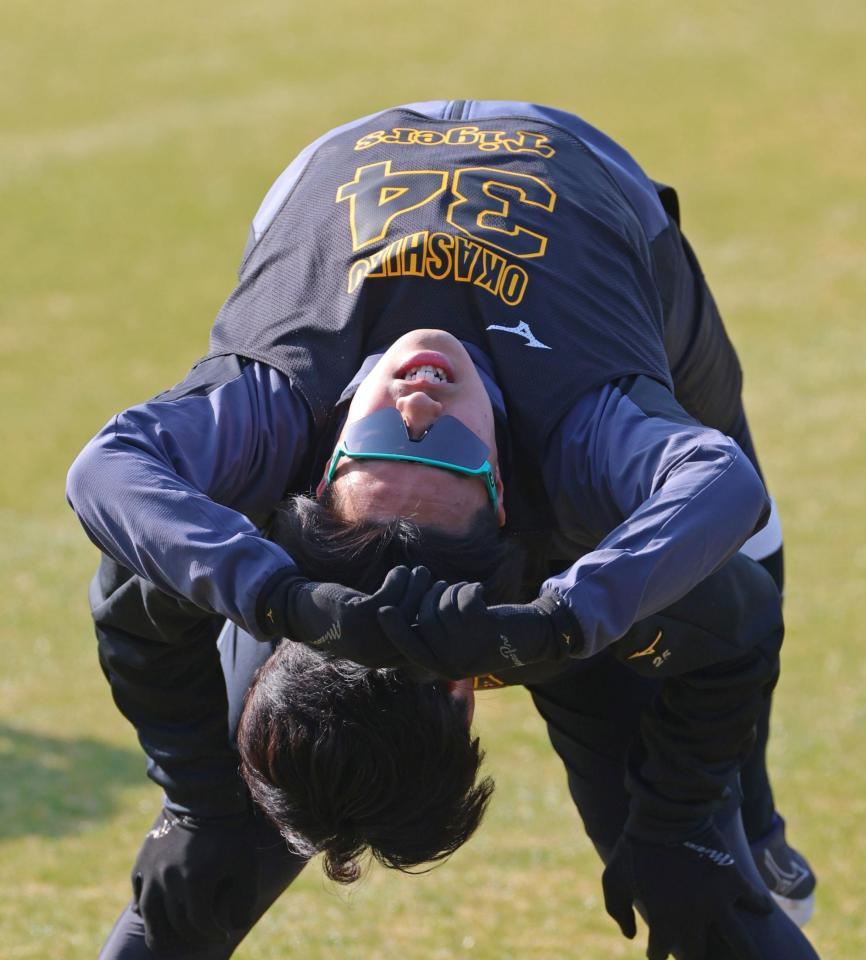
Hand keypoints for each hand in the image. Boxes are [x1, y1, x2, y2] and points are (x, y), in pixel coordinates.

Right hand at [131, 808, 259, 951]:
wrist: (204, 793)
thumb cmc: (230, 828)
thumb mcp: (246, 862)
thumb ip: (244, 898)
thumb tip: (237, 925)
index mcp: (196, 883)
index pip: (200, 924)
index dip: (213, 933)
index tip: (222, 933)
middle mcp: (169, 881)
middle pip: (175, 922)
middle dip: (191, 934)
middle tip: (201, 936)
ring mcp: (153, 870)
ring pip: (150, 913)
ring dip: (159, 931)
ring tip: (166, 941)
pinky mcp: (144, 858)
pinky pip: (138, 890)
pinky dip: (143, 904)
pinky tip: (149, 913)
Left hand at [263, 565, 432, 666]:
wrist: (301, 613)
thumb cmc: (340, 619)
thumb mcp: (371, 629)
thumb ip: (396, 627)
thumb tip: (429, 613)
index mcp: (383, 660)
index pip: (420, 642)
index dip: (435, 620)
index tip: (441, 600)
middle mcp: (377, 654)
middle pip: (417, 626)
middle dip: (430, 601)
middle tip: (435, 582)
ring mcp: (367, 636)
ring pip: (406, 608)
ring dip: (417, 585)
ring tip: (420, 571)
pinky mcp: (358, 617)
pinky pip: (390, 595)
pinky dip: (398, 580)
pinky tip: (398, 571)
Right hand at [377, 581, 580, 679]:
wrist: (533, 638)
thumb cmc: (491, 635)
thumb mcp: (461, 642)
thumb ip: (436, 635)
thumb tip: (403, 615)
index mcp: (443, 667)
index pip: (408, 647)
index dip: (393, 629)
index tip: (383, 608)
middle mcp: (454, 663)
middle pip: (425, 619)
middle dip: (431, 595)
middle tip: (444, 586)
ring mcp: (470, 648)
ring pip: (444, 606)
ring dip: (453, 589)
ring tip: (465, 591)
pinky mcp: (486, 631)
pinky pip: (462, 598)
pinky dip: (469, 588)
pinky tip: (477, 590)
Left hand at [601, 824, 772, 959]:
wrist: (662, 812)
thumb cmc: (635, 846)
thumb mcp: (613, 878)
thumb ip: (617, 909)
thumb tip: (630, 934)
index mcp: (663, 921)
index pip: (659, 954)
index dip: (655, 953)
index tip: (657, 950)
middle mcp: (693, 919)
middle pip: (698, 956)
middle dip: (696, 958)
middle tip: (699, 955)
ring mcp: (717, 901)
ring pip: (743, 945)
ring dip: (750, 956)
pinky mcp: (733, 881)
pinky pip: (756, 900)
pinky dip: (761, 905)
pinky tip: (763, 909)